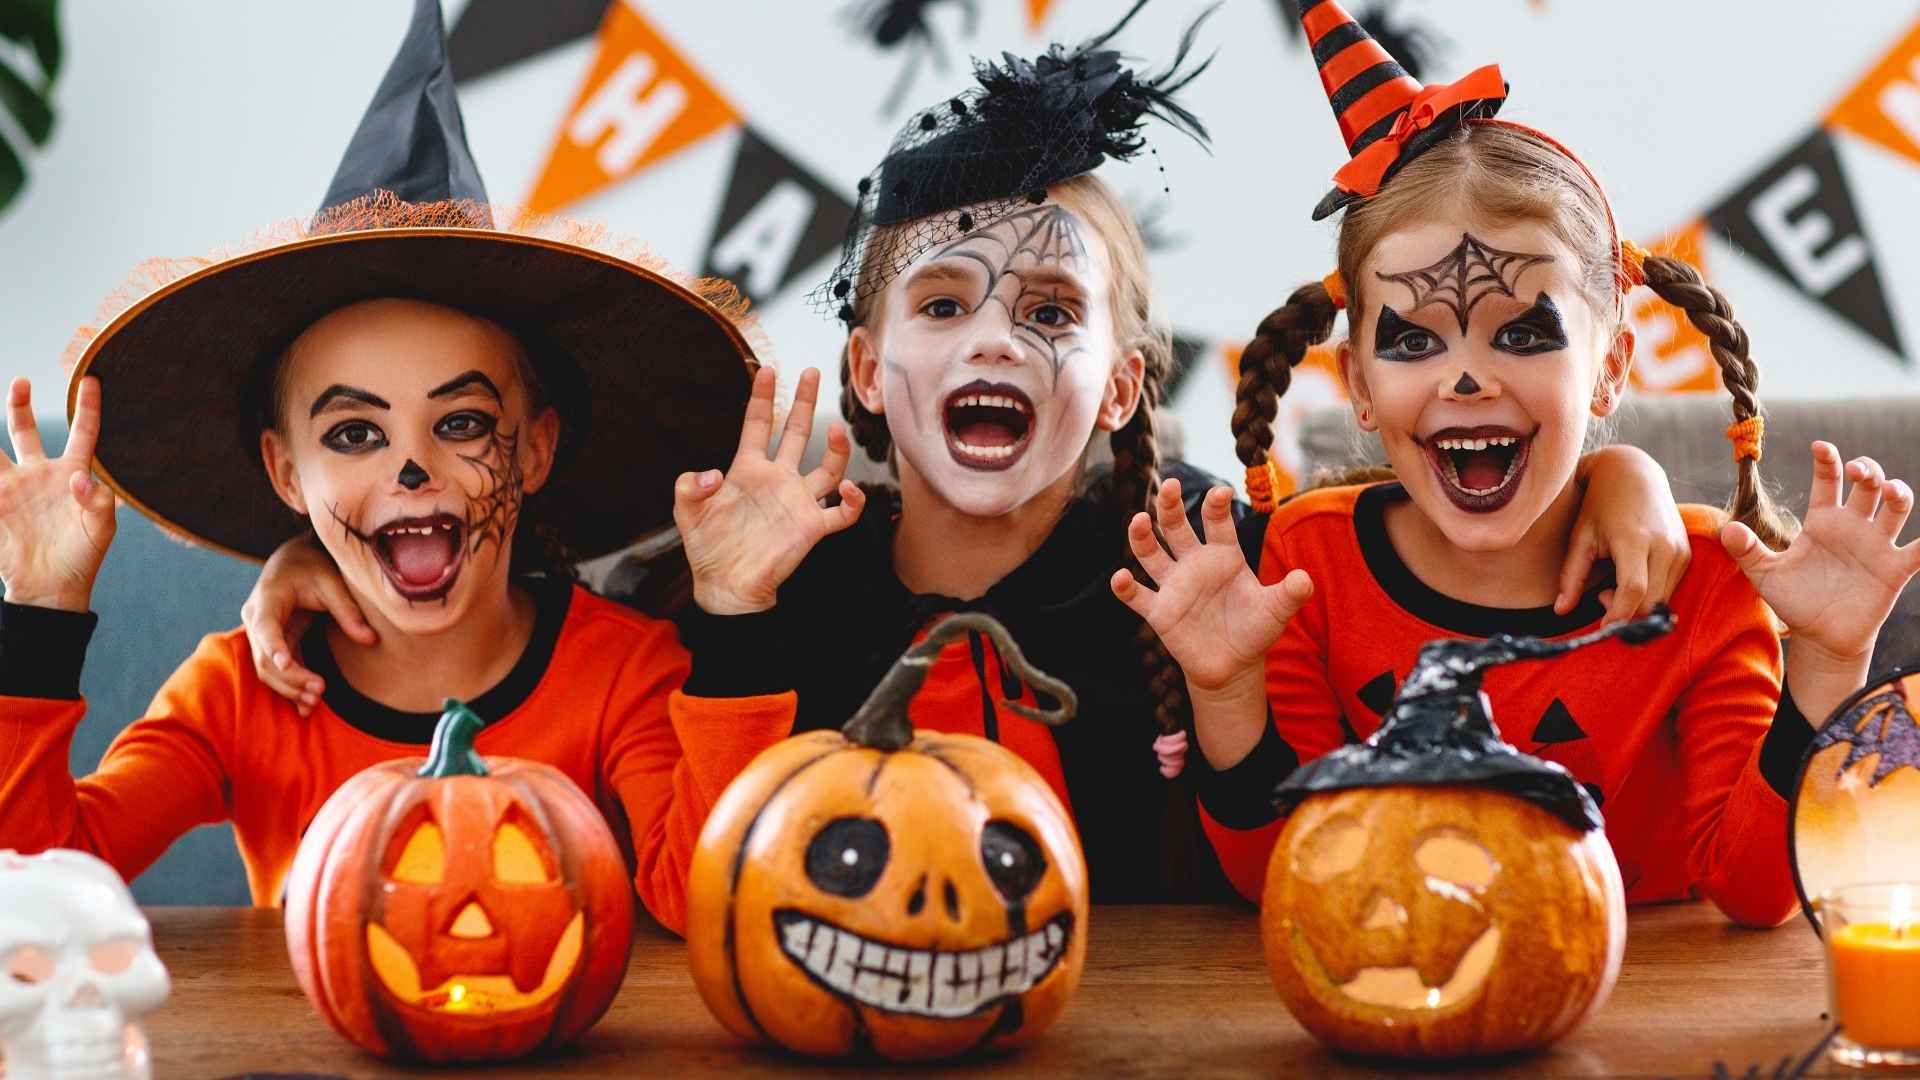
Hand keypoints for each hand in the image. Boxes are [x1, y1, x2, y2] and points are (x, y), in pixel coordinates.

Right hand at [0, 377, 115, 611]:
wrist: (51, 588)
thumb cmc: (83, 557)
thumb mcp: (101, 530)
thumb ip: (98, 502)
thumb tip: (80, 479)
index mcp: (73, 474)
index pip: (83, 433)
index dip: (88, 408)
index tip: (91, 380)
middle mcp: (39, 474)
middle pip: (25, 430)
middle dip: (19, 405)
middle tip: (20, 381)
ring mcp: (12, 488)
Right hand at [242, 534, 375, 715]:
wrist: (295, 558)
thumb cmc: (312, 565)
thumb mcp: (332, 581)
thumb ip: (348, 610)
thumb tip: (371, 640)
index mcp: (267, 599)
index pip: (265, 629)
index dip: (274, 648)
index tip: (286, 664)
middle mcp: (257, 620)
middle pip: (264, 657)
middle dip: (289, 677)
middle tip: (318, 691)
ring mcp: (263, 634)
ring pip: (268, 669)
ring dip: (289, 688)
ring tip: (314, 702)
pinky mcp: (275, 643)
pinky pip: (279, 670)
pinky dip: (291, 686)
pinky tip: (306, 707)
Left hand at [674, 367, 864, 614]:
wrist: (726, 586)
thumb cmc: (707, 548)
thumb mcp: (686, 512)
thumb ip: (689, 486)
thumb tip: (710, 473)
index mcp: (747, 470)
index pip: (759, 425)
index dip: (763, 398)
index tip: (768, 371)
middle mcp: (777, 480)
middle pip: (797, 433)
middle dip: (805, 402)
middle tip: (812, 372)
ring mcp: (797, 502)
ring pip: (827, 467)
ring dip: (837, 449)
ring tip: (838, 430)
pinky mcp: (811, 527)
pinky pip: (842, 512)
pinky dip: (852, 501)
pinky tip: (848, 490)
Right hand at [1110, 479, 1313, 693]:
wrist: (1234, 664)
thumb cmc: (1254, 629)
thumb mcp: (1276, 611)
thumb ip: (1289, 594)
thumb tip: (1305, 579)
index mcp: (1224, 555)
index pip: (1217, 523)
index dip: (1216, 507)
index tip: (1220, 493)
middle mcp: (1195, 564)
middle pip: (1176, 527)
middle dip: (1171, 506)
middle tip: (1170, 486)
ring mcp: (1174, 586)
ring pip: (1151, 554)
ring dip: (1142, 537)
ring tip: (1138, 520)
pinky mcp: (1159, 611)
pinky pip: (1138, 596)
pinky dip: (1125, 588)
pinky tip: (1120, 578)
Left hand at [1561, 444, 1688, 621]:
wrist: (1634, 473)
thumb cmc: (1600, 505)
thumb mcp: (1580, 537)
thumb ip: (1571, 576)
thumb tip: (1560, 611)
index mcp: (1635, 540)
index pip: (1634, 591)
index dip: (1618, 616)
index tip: (1602, 628)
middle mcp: (1665, 546)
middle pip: (1651, 603)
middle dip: (1626, 613)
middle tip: (1600, 596)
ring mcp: (1680, 550)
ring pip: (1663, 600)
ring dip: (1637, 605)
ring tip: (1612, 583)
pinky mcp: (1687, 554)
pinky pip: (1670, 589)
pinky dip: (1650, 595)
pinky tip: (1630, 577)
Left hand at [1722, 442, 1919, 667]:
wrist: (1820, 636)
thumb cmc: (1794, 600)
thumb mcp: (1765, 575)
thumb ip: (1747, 551)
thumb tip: (1726, 530)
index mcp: (1822, 521)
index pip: (1827, 481)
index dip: (1827, 461)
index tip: (1820, 446)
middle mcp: (1852, 526)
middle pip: (1867, 485)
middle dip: (1867, 470)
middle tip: (1857, 470)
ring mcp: (1876, 545)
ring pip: (1896, 507)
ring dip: (1897, 493)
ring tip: (1888, 491)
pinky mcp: (1894, 569)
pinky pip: (1919, 551)